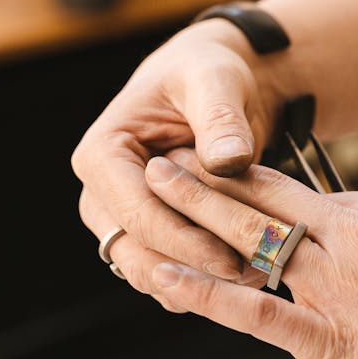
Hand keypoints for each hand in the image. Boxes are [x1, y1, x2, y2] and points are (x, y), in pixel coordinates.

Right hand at [72, 19, 289, 290]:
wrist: (217, 89)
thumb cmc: (209, 75)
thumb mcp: (216, 81)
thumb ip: (220, 119)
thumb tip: (228, 160)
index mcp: (101, 154)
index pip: (136, 214)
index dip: (184, 242)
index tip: (232, 259)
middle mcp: (101, 194)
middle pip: (137, 253)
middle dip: (192, 271)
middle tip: (250, 277)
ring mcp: (120, 221)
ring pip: (151, 273)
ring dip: (199, 283)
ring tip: (257, 276)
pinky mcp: (147, 238)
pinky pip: (169, 273)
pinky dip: (204, 281)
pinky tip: (250, 274)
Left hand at [130, 151, 357, 358]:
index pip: (310, 194)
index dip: (261, 186)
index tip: (226, 174)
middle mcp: (352, 239)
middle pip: (266, 199)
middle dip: (209, 177)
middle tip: (161, 157)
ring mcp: (337, 288)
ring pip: (250, 242)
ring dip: (194, 213)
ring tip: (148, 189)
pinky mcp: (329, 341)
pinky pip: (253, 312)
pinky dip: (202, 292)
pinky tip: (162, 276)